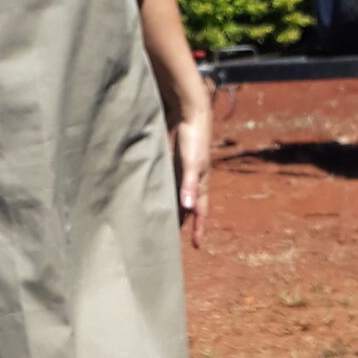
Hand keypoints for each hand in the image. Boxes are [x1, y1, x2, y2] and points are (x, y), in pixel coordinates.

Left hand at [169, 97, 211, 248]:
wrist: (190, 111)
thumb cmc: (193, 138)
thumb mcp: (191, 164)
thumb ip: (188, 185)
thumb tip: (187, 208)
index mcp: (200, 182)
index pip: (201, 211)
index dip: (199, 229)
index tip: (197, 246)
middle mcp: (193, 179)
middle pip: (189, 206)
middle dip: (184, 222)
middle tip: (174, 239)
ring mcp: (184, 170)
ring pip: (179, 195)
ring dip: (174, 208)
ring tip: (163, 222)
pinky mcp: (175, 160)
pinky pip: (171, 182)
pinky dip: (166, 191)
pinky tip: (156, 195)